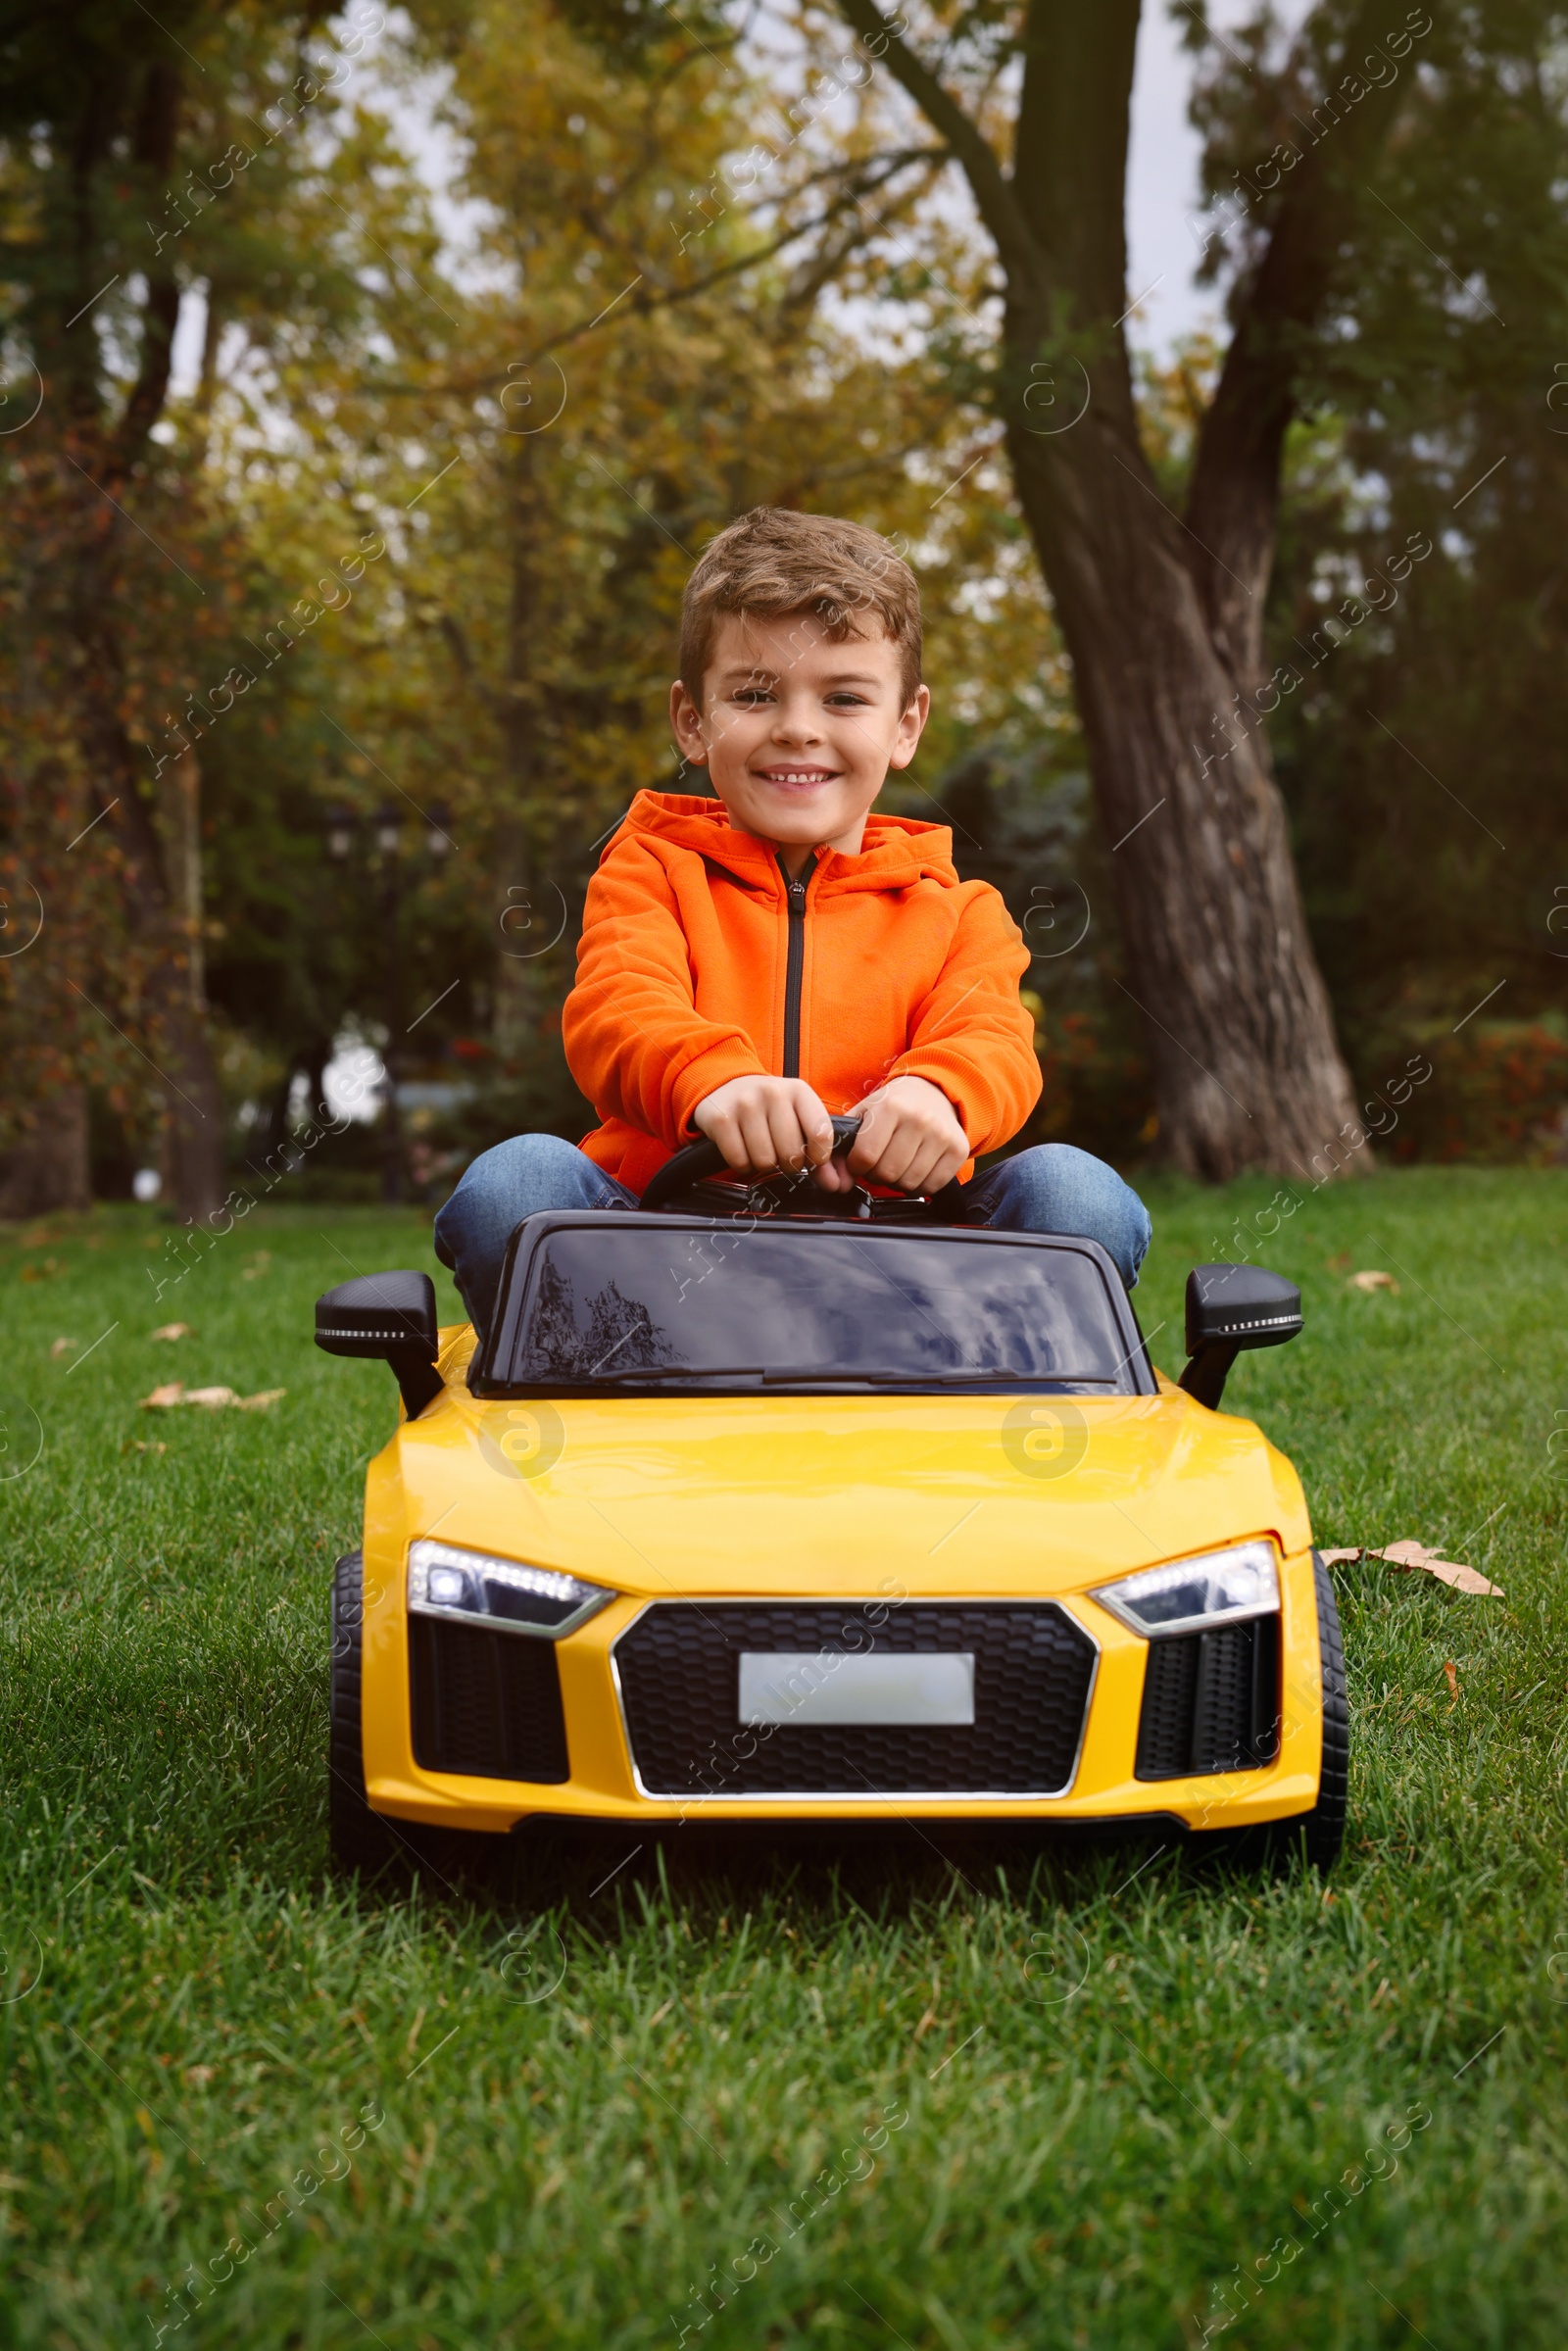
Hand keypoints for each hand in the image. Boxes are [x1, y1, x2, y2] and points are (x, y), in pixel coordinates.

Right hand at [692, 1076, 835, 1181]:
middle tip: (782, 1155)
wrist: (725, 1085)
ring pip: (765, 1161)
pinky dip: (743, 1165)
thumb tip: (833, 1184)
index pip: (820, 1133)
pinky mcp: (721, 1119)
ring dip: (764, 1165)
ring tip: (761, 1150)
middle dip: (789, 1164)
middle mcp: (772, 1093)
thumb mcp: (796, 1116)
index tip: (813, 1159)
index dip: (819, 1156)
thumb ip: (817, 1150)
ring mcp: (745, 1104)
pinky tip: (743, 1150)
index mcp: (798, 1090)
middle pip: (791, 1153)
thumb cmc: (768, 1107)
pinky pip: (739, 1161)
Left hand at [843, 1076, 968, 1194]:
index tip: (859, 1161)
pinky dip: (920, 1186)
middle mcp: (919, 1119)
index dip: (857, 1166)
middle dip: (877, 1175)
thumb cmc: (895, 1105)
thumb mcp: (866, 1110)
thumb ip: (844, 1140)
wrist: (935, 1091)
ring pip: (910, 1183)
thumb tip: (833, 1176)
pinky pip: (933, 1186)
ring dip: (898, 1182)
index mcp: (891, 1107)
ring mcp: (942, 1135)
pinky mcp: (959, 1150)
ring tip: (897, 1166)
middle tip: (879, 1164)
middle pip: (888, 1172)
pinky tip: (915, 1170)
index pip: (865, 1155)